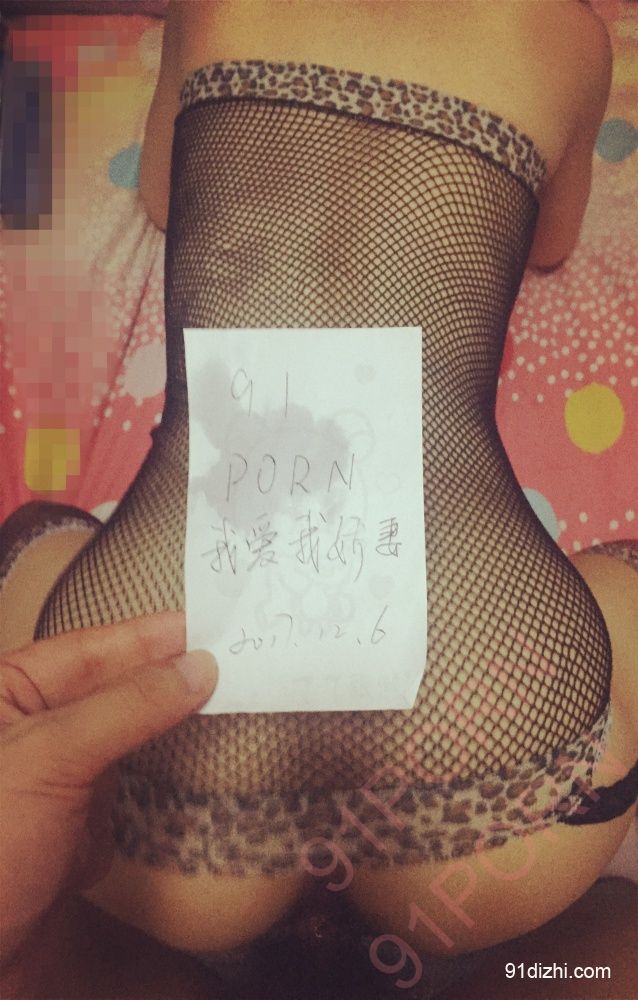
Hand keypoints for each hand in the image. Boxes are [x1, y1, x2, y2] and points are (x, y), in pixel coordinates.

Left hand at [0, 612, 216, 975]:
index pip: (92, 649)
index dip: (152, 636)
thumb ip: (125, 707)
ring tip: (236, 701)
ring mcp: (65, 777)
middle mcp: (39, 728)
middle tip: (238, 663)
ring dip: (180, 723)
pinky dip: (176, 773)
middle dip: (173, 678)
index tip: (211, 625)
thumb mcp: (49, 757)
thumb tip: (197, 667)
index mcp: (11, 692)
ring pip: (134, 734)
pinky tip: (211, 760)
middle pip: (118, 689)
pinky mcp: (88, 823)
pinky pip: (141, 784)